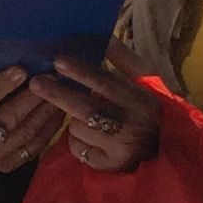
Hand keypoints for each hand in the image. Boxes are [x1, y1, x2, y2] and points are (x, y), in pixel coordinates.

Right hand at [0, 66, 60, 173]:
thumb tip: (9, 60)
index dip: (2, 86)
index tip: (22, 69)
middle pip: (10, 117)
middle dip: (34, 96)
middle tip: (52, 77)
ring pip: (26, 132)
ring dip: (46, 111)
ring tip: (61, 91)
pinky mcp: (8, 164)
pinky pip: (33, 147)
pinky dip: (49, 129)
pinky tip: (59, 113)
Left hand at [26, 52, 162, 173]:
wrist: (167, 148)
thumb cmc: (150, 107)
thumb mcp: (145, 81)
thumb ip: (124, 60)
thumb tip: (104, 37)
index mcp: (141, 100)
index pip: (107, 84)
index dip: (81, 72)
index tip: (58, 61)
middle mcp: (131, 126)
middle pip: (86, 108)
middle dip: (58, 94)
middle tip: (36, 83)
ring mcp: (119, 149)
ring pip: (78, 128)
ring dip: (74, 119)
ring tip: (86, 116)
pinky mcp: (110, 165)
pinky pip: (78, 149)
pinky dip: (77, 140)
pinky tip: (89, 135)